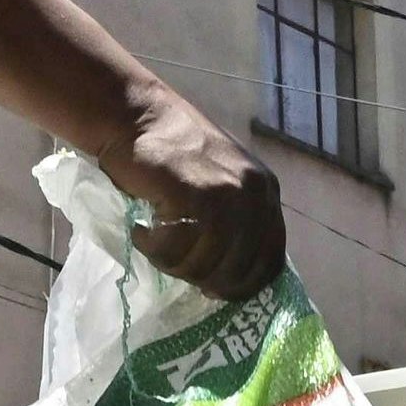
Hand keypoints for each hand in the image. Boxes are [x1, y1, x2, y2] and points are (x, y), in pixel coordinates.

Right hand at [105, 85, 285, 300]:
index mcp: (266, 192)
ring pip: (204, 265)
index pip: (270, 261)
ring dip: (172, 264)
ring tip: (154, 243)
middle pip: (237, 271)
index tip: (214, 290)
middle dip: (203, 279)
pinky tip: (141, 232)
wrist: (136, 114)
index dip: (243, 285)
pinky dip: (154, 249)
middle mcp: (253, 193)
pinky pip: (175, 249)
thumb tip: (229, 280)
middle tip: (175, 263)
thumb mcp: (220, 183)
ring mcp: (225, 193)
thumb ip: (235, 222)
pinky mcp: (192, 194)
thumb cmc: (172, 153)